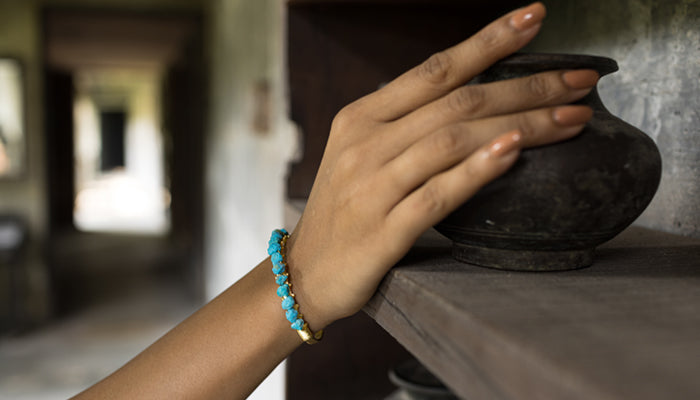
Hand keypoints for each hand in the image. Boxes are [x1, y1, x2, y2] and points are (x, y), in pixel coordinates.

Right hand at [286, 2, 596, 328]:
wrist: (307, 272)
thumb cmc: (344, 209)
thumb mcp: (362, 153)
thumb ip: (406, 125)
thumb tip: (474, 101)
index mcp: (360, 118)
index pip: (433, 70)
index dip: (488, 42)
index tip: (535, 17)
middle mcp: (365, 145)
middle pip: (456, 102)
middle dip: (527, 86)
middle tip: (582, 80)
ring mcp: (372, 188)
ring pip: (453, 141)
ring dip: (520, 125)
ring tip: (572, 118)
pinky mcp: (383, 232)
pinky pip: (437, 195)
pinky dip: (477, 171)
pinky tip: (513, 153)